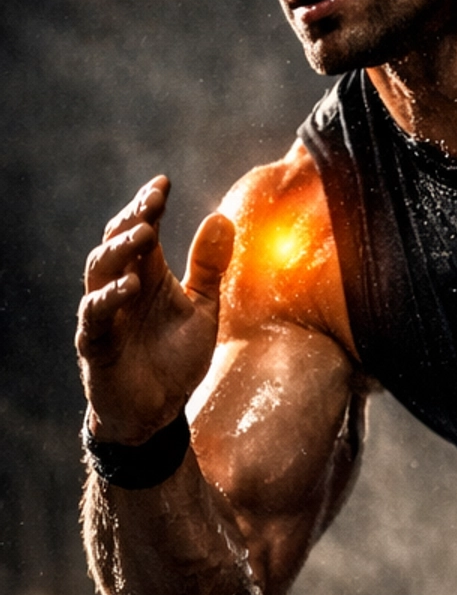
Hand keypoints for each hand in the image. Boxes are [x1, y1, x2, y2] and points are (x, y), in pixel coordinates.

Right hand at [76, 176, 234, 445]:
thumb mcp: (203, 311)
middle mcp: (120, 287)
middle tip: (154, 202)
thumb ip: (210, 269)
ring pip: (99, 270)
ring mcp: (104, 313)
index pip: (140, 229)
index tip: (163, 182)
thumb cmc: (176, 358)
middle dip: (132, 219)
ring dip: (121, 250)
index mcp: (145, 274)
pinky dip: (111, 298)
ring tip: (147, 234)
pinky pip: (95, 314)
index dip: (148, 205)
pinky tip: (132, 285)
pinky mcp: (94, 342)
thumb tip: (223, 217)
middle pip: (115, 242)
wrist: (158, 412)